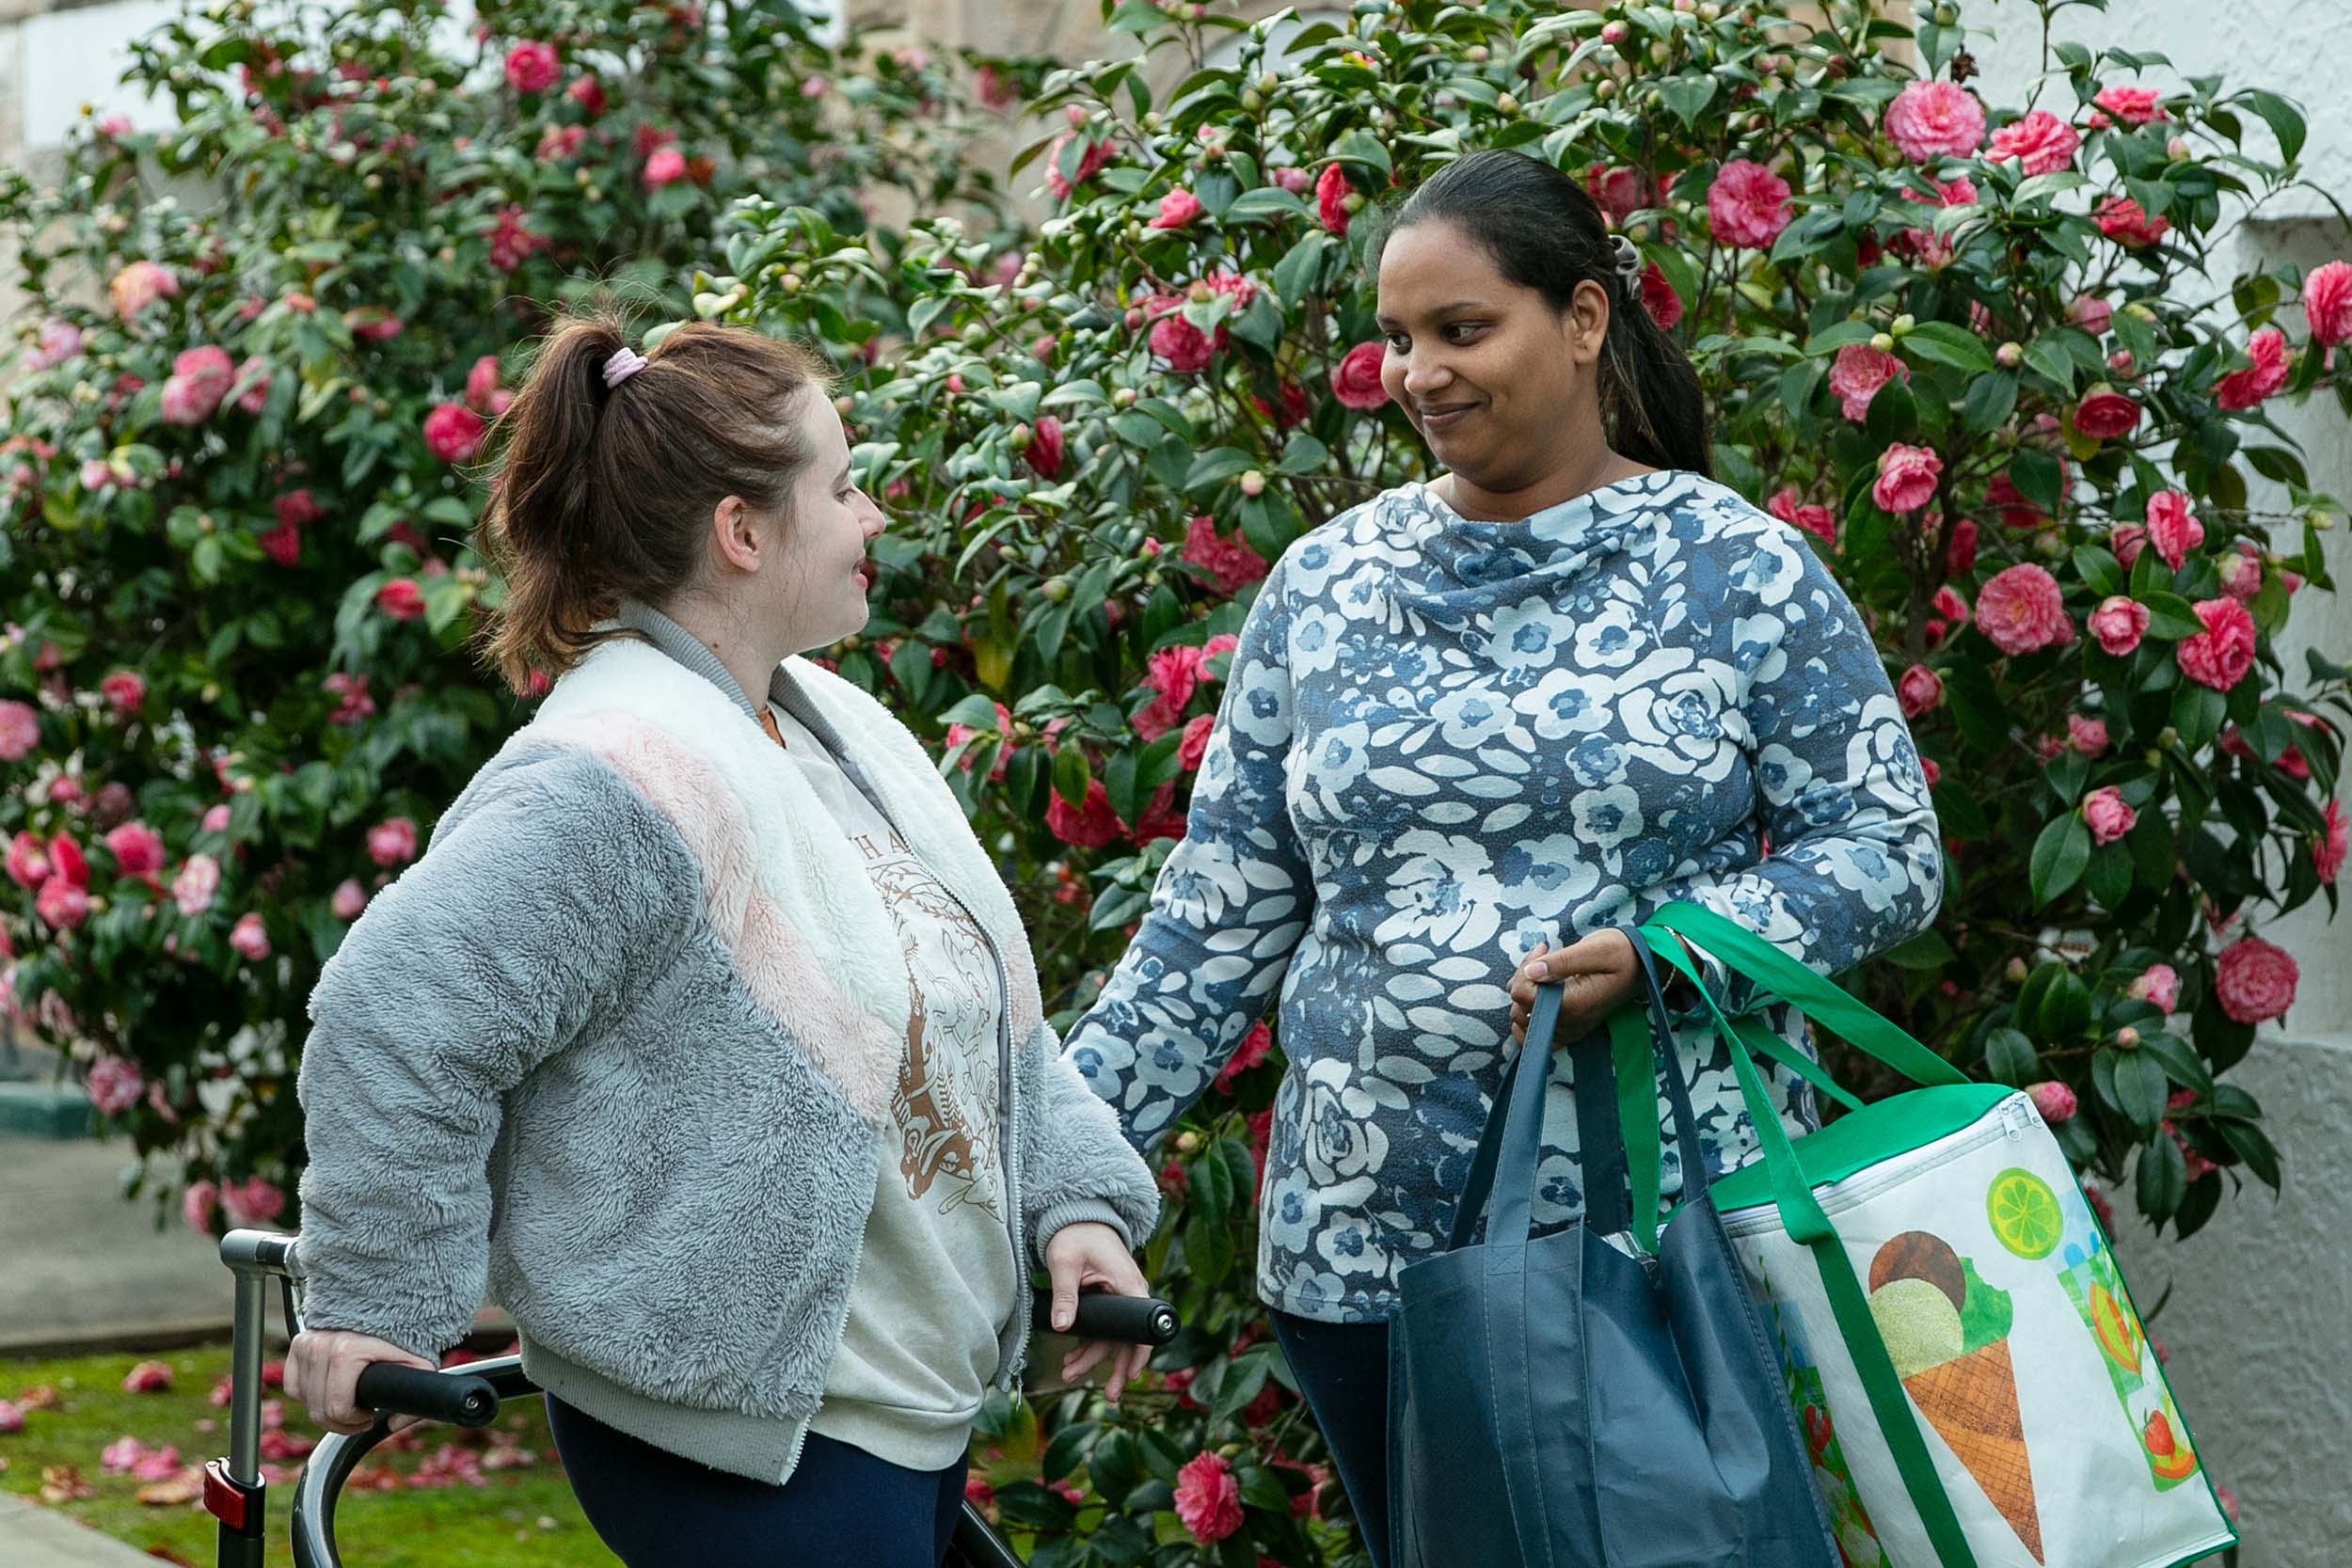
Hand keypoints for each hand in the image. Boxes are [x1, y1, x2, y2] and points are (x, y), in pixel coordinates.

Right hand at [284, 1328, 436, 1435]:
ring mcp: (308, 1343)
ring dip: (325, 1409)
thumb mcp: (420, 1365)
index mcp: (347, 1352)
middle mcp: (322, 1346)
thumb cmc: (404, 1334)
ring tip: (350, 1400)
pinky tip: (331, 1391)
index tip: (370, 1415)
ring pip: (305, 1400)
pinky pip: (293, 1385)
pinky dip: (308, 1395)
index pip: (337, 1409)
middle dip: (341, 1421)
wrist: (388, 1305)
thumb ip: (414, 1398)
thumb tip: (394, 1425)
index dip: (355, 1422)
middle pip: (319, 1410)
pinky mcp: (299, 1343)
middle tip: (362, 1414)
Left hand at [1042, 1222, 1152, 1405]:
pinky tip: (1072, 1360)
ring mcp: (1120, 1298)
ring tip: (1071, 1375)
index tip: (1131, 1375)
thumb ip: (1065, 1295)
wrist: (1077, 1218)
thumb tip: (1062, 1328)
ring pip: (1113, 1338)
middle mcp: (1129, 1293)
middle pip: (1129, 1339)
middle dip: (1118, 1368)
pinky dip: (1089, 1346)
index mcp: (1127, 1284)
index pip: (1141, 1326)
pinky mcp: (1109, 1301)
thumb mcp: (1065, 1263)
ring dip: (1093, 1358)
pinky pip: (1104, 1329)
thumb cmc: (1075, 1235)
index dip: (1138, 1354)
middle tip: (1110, 1395)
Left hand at [1507, 929, 1639, 1051]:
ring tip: (1541, 971)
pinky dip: (1528, 1019)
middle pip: (1519, 1009)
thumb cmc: (1622, 953)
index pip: (1523, 995)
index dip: (1525, 969)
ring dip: (1523, 995)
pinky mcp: (1571, 1029)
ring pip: (1523, 1023)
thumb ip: (1561, 961)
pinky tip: (1536, 994)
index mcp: (1573, 1004)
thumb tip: (1531, 971)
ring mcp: (1570, 1030)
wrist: (1644, 966)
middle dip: (1522, 980)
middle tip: (1542, 957)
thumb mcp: (1595, 949)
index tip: (1543, 950)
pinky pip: (1538, 1037)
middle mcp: (1569, 1024)